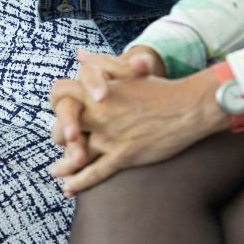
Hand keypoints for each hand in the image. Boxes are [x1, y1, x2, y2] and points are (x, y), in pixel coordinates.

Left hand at [48, 54, 224, 194]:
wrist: (188, 107)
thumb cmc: (159, 89)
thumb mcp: (127, 71)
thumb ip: (100, 63)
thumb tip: (78, 54)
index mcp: (97, 92)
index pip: (61, 94)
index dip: (57, 103)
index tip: (59, 110)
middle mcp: (99, 114)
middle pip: (62, 128)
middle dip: (59, 135)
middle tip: (61, 142)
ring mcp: (110, 136)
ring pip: (75, 154)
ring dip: (64, 164)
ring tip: (55, 171)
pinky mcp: (124, 155)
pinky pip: (94, 173)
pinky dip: (79, 182)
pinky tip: (68, 189)